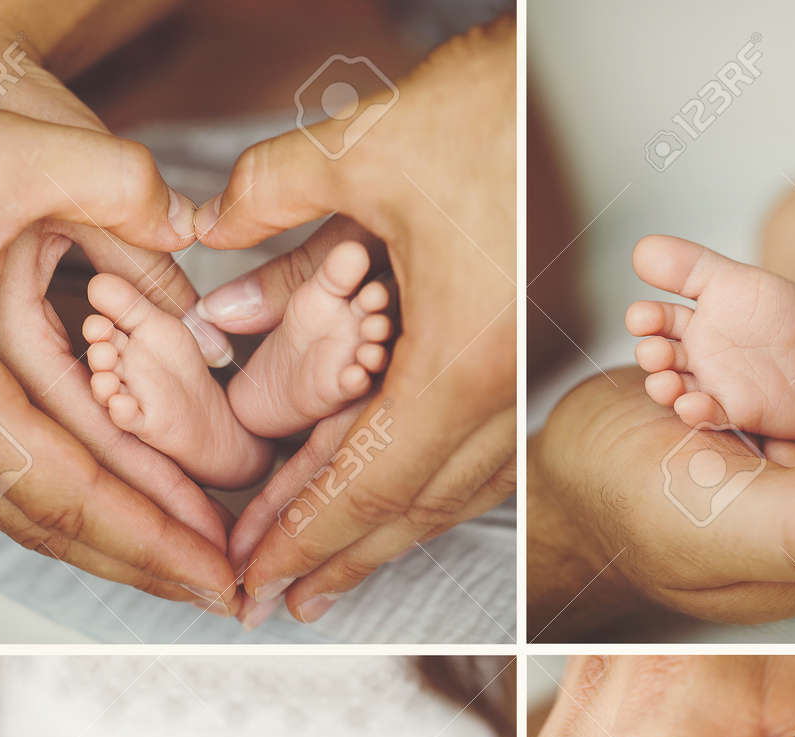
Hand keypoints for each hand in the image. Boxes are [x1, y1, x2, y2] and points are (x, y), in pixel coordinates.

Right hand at [0, 86, 237, 610]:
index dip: (158, 536)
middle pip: (59, 525)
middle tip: (230, 592)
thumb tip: (193, 225)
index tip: (223, 571)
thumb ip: (111, 178)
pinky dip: (74, 515)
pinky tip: (122, 519)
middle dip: (152, 564)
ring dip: (116, 550)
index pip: (76, 490)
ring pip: (31, 517)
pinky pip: (8, 490)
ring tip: (191, 569)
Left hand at [193, 20, 516, 620]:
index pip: (367, 484)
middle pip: (410, 510)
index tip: (257, 576)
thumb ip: (271, 208)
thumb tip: (213, 256)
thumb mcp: (361, 149)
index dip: (304, 537)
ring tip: (333, 575)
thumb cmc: (496, 108)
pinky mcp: (528, 362)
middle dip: (337, 559)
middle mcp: (503, 390)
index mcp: (462, 360)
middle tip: (278, 598)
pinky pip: (478, 456)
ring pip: (451, 493)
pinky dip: (428, 491)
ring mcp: (524, 381)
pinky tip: (397, 505)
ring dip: (386, 538)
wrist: (581, 81)